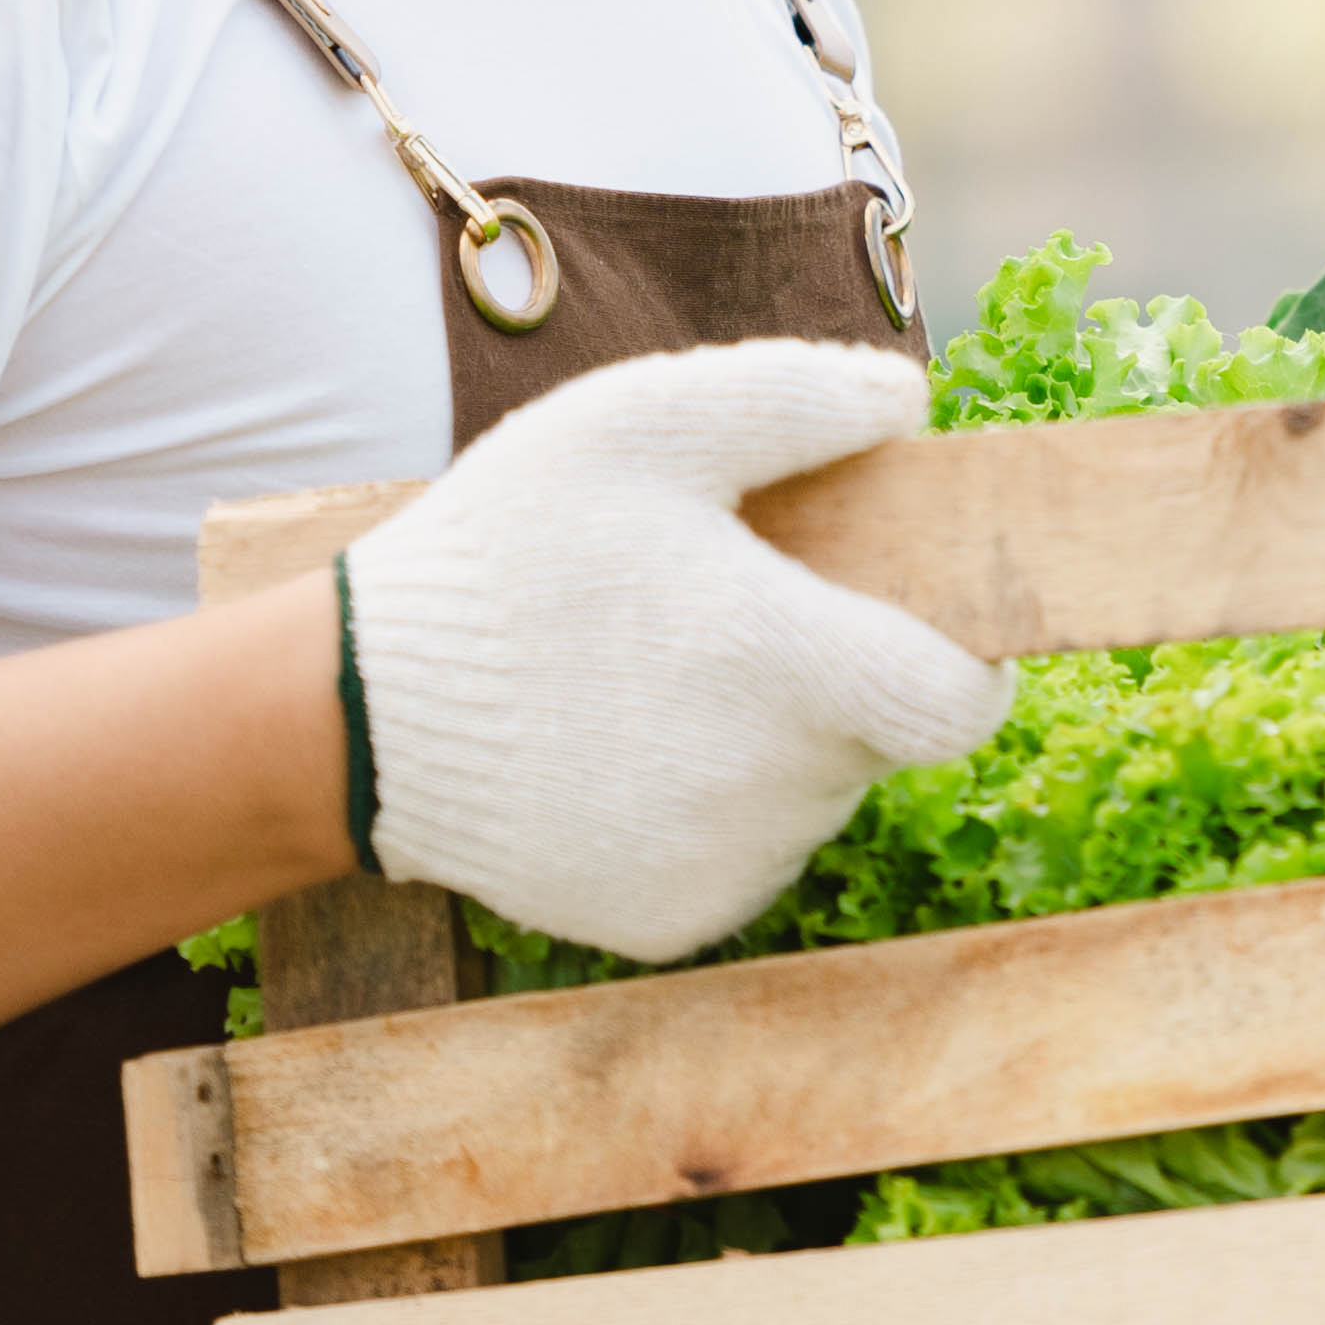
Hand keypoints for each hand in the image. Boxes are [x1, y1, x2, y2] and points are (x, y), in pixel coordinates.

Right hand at [336, 340, 1005, 962]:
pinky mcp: (666, 924)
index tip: (923, 621)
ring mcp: (720, 870)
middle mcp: (770, 791)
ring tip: (659, 676)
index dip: (965, 664)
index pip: (961, 706)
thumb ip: (792, 400)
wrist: (359, 713)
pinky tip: (624, 748)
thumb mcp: (641, 424)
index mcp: (786, 667)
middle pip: (879, 741)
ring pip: (812, 801)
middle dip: (840, 677)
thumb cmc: (510, 550)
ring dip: (774, 744)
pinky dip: (712, 805)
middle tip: (738, 617)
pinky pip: (741, 855)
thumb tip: (910, 400)